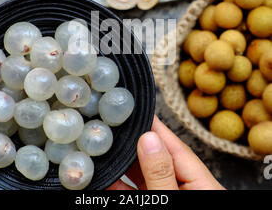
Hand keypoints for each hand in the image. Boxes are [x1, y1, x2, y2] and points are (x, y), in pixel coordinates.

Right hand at [108, 115, 224, 189]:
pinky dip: (120, 183)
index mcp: (202, 184)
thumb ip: (161, 173)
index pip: (175, 146)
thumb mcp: (172, 199)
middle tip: (116, 124)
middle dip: (136, 141)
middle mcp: (186, 187)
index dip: (156, 126)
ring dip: (124, 162)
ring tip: (108, 145)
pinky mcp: (155, 204)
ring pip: (144, 174)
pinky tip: (106, 174)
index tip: (138, 109)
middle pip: (158, 157)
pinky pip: (136, 191)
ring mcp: (169, 195)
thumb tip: (149, 138)